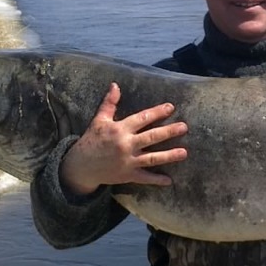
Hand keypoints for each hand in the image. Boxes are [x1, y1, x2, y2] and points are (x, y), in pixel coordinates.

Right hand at [60, 84, 187, 194]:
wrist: (81, 166)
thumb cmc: (91, 140)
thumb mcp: (99, 120)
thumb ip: (109, 103)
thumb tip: (115, 85)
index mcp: (120, 129)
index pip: (142, 118)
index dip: (157, 112)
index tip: (171, 108)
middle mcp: (125, 144)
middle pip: (151, 137)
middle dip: (169, 132)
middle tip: (184, 127)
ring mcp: (128, 161)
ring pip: (152, 158)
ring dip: (169, 156)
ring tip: (184, 153)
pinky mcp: (127, 175)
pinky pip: (144, 178)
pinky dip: (156, 180)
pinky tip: (169, 181)